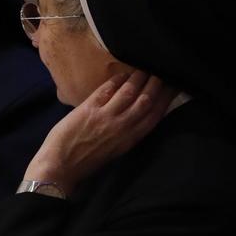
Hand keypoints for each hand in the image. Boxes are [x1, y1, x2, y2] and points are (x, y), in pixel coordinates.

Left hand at [25, 69, 174, 191]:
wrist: (61, 166)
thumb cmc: (87, 160)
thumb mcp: (116, 149)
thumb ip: (128, 132)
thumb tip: (136, 114)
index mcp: (131, 138)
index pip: (155, 114)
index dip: (167, 98)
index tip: (174, 86)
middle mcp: (123, 126)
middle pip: (146, 100)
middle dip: (156, 84)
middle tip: (161, 71)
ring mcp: (106, 117)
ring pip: (129, 92)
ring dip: (138, 78)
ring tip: (143, 69)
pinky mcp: (89, 109)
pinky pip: (107, 89)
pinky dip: (117, 80)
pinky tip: (123, 74)